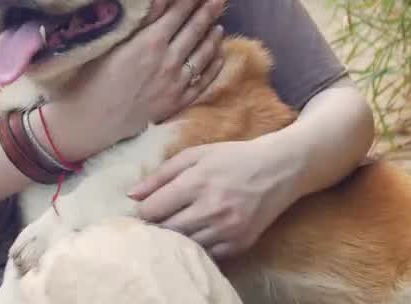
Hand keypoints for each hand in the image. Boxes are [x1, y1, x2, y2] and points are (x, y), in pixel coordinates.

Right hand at [41, 0, 225, 159]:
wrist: (95, 119)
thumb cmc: (96, 77)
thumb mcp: (116, 44)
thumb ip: (144, 21)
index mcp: (151, 42)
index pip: (178, 14)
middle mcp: (169, 60)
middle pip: (195, 31)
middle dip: (207, 13)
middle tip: (216, 1)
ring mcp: (177, 82)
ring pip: (203, 55)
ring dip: (213, 38)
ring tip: (219, 25)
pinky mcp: (178, 101)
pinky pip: (203, 81)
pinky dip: (214, 66)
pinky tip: (219, 56)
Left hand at [126, 135, 302, 259]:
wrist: (279, 169)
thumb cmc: (232, 158)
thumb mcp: (195, 155)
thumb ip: (160, 174)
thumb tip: (132, 195)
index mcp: (196, 182)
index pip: (153, 210)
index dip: (143, 212)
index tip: (146, 209)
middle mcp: (211, 208)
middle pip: (167, 231)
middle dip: (156, 227)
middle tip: (157, 221)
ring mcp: (227, 229)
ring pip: (185, 246)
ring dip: (176, 239)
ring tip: (176, 227)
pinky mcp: (240, 244)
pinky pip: (207, 255)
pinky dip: (198, 248)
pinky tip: (197, 235)